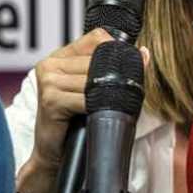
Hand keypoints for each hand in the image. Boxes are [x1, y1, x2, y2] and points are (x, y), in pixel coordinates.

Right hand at [28, 28, 149, 177]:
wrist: (54, 154)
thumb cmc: (77, 122)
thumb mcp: (96, 91)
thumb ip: (115, 69)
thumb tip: (144, 52)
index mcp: (59, 57)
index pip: (97, 37)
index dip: (116, 51)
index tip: (125, 70)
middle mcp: (50, 64)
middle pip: (97, 58)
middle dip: (114, 77)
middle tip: (117, 96)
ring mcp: (48, 80)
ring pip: (93, 79)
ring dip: (106, 95)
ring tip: (104, 108)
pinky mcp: (50, 99)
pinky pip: (85, 98)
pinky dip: (96, 107)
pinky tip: (94, 115)